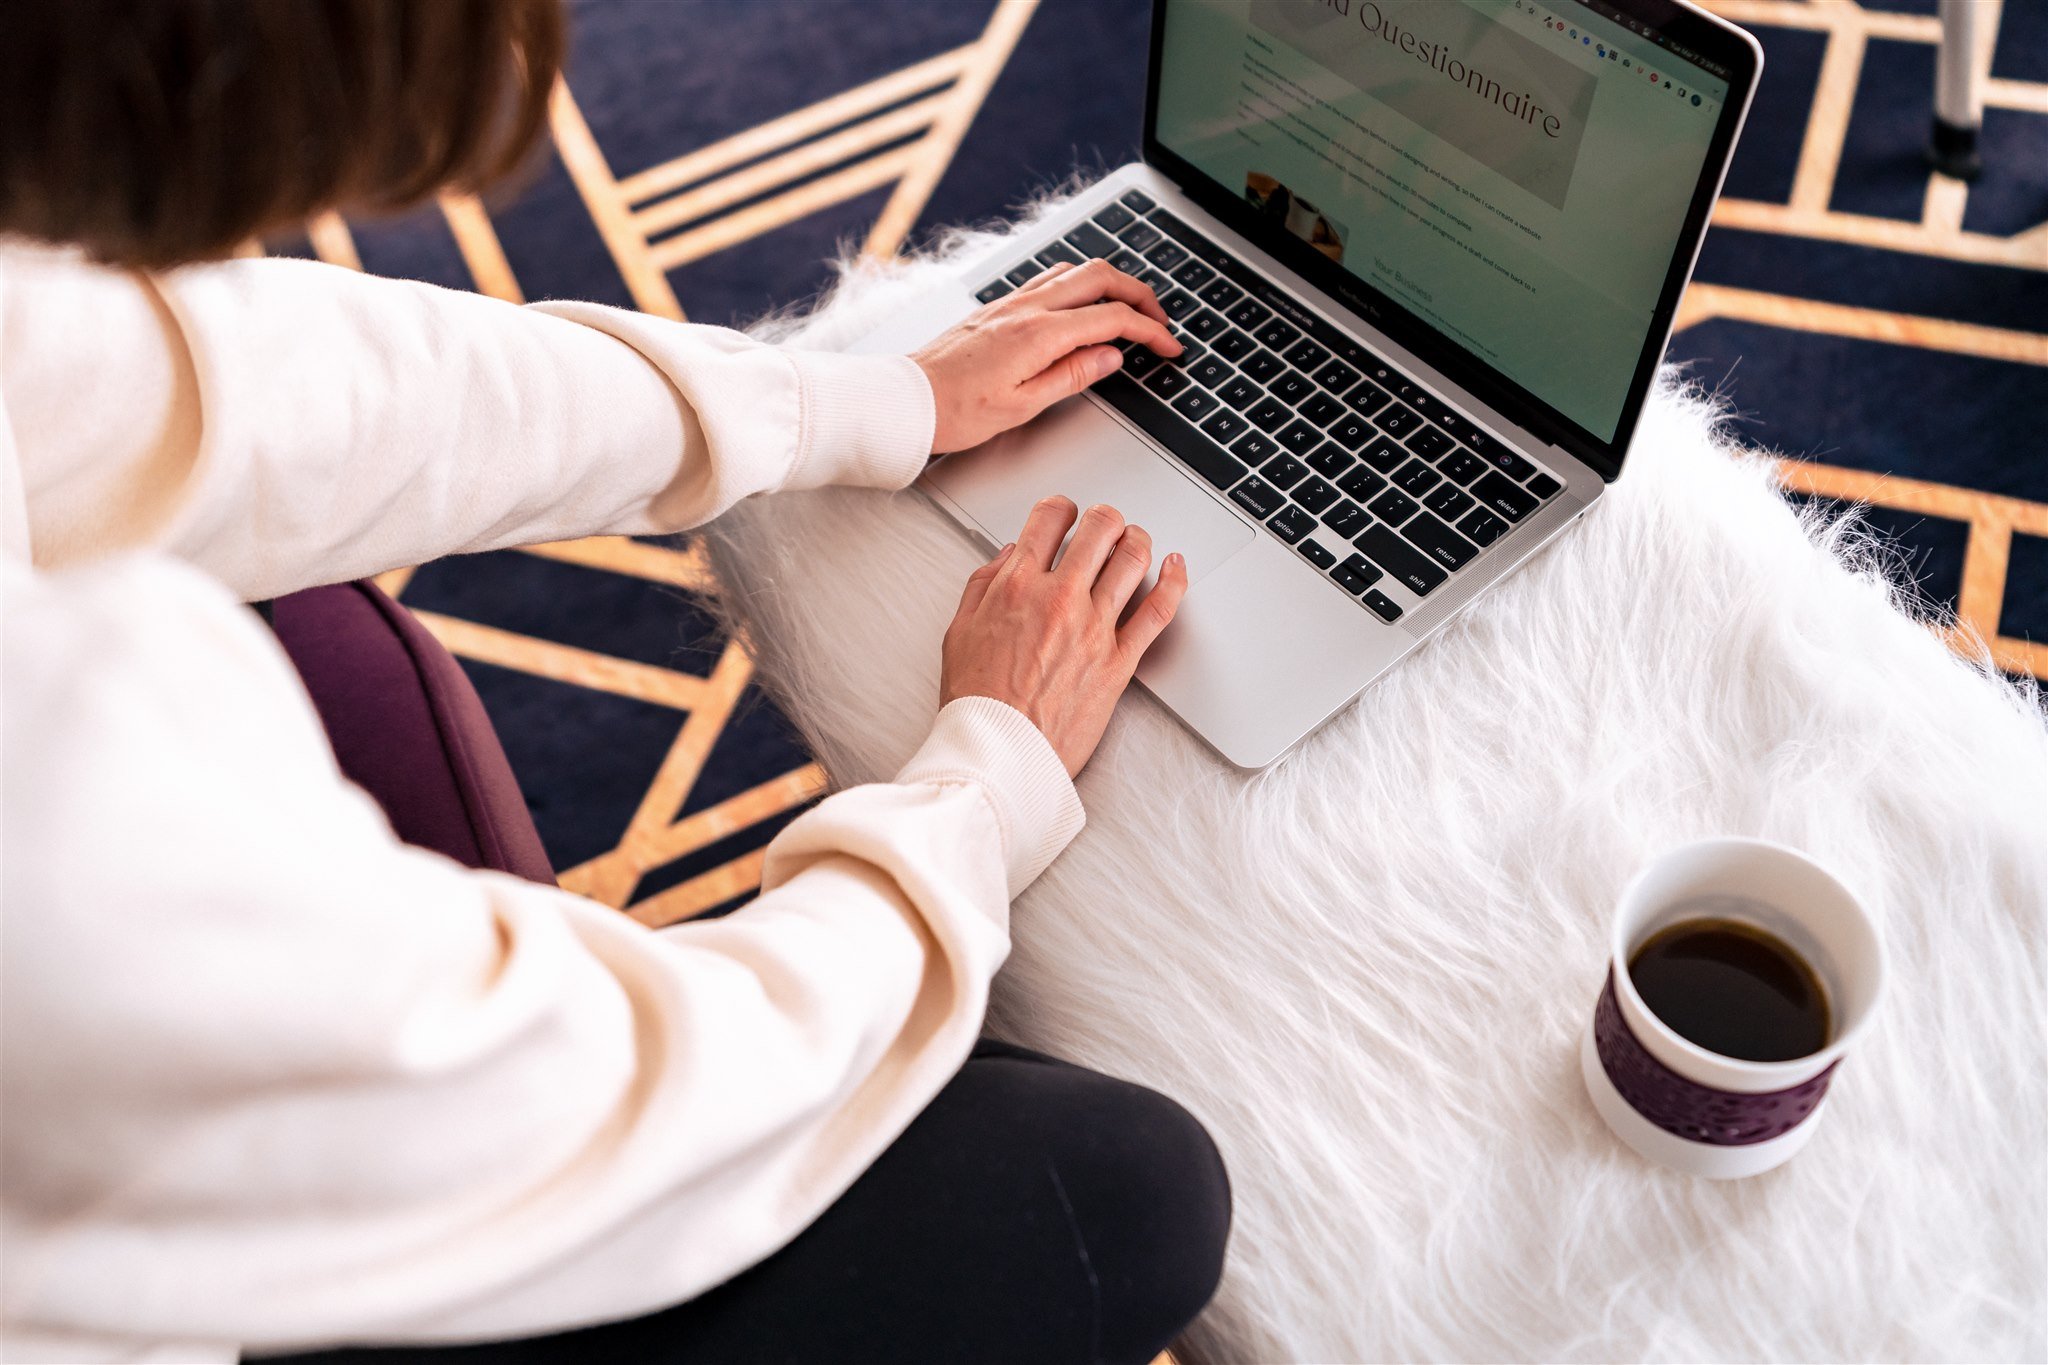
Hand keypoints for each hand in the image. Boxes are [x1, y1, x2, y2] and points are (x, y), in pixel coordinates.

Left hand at [911, 259, 1184, 455]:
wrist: (907, 399)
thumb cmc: (955, 410)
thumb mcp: (1023, 406)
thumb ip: (1073, 375)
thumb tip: (1111, 356)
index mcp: (1039, 334)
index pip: (1112, 319)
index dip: (1150, 331)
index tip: (1169, 347)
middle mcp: (1026, 308)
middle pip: (1101, 277)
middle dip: (1140, 293)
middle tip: (1159, 320)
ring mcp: (1011, 302)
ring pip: (1075, 270)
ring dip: (1110, 283)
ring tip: (1127, 310)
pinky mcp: (998, 306)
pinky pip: (1049, 278)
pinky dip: (1079, 284)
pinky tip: (1081, 305)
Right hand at [940, 495, 1189, 777]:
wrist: (999, 751)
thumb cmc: (977, 702)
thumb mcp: (959, 631)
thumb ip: (984, 585)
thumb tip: (1011, 555)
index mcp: (1016, 587)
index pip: (1048, 520)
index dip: (1060, 508)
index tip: (1064, 513)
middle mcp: (1059, 599)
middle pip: (1100, 529)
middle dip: (1104, 517)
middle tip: (1104, 522)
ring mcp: (1095, 628)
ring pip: (1132, 559)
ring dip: (1137, 539)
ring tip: (1134, 540)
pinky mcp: (1120, 661)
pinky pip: (1159, 610)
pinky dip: (1174, 580)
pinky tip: (1176, 566)